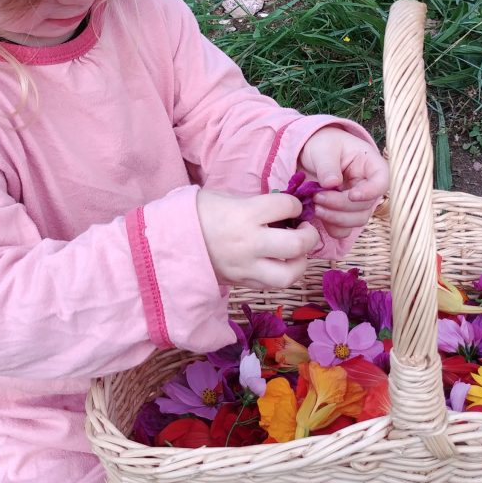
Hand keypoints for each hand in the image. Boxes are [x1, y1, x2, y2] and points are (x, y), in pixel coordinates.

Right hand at [196, 189, 320, 289]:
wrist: (171, 239)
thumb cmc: (200, 213)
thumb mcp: (228, 198)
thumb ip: (258, 204)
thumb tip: (284, 211)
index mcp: (245, 214)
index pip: (287, 207)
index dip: (295, 205)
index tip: (291, 207)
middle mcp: (249, 243)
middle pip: (297, 245)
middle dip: (310, 236)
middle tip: (306, 230)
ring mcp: (245, 267)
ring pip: (289, 275)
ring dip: (300, 263)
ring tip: (297, 253)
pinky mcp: (240, 282)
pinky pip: (271, 285)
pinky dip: (282, 275)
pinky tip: (279, 263)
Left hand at [298, 127, 388, 239]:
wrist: (309, 155)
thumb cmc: (322, 145)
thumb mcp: (323, 149)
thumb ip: (328, 165)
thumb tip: (332, 183)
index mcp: (370, 166)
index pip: (382, 182)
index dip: (370, 192)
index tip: (352, 195)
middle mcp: (368, 187)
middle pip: (366, 206)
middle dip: (341, 205)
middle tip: (317, 198)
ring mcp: (357, 203)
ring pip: (357, 220)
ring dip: (336, 219)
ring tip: (315, 207)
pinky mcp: (344, 214)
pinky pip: (344, 229)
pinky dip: (331, 227)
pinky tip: (316, 216)